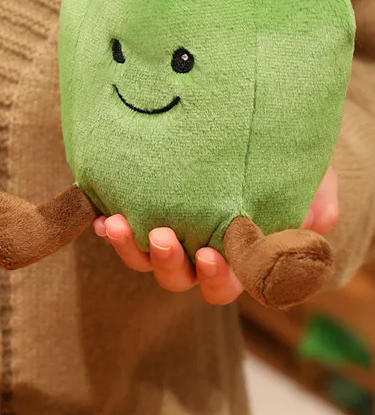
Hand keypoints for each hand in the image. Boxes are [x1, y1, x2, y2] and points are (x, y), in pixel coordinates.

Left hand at [93, 166, 338, 304]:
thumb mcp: (307, 175)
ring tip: (115, 223)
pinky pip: (119, 232)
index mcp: (238, 257)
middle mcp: (198, 255)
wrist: (249, 133)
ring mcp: (167, 239)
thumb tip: (316, 222)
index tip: (212, 255)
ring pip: (142, 260)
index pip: (229, 282)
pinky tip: (98, 214)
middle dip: (168, 261)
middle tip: (160, 237)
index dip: (219, 276)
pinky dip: (107, 227)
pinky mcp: (140, 217)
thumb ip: (314, 199)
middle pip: (179, 278)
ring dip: (127, 247)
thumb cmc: (280, 162)